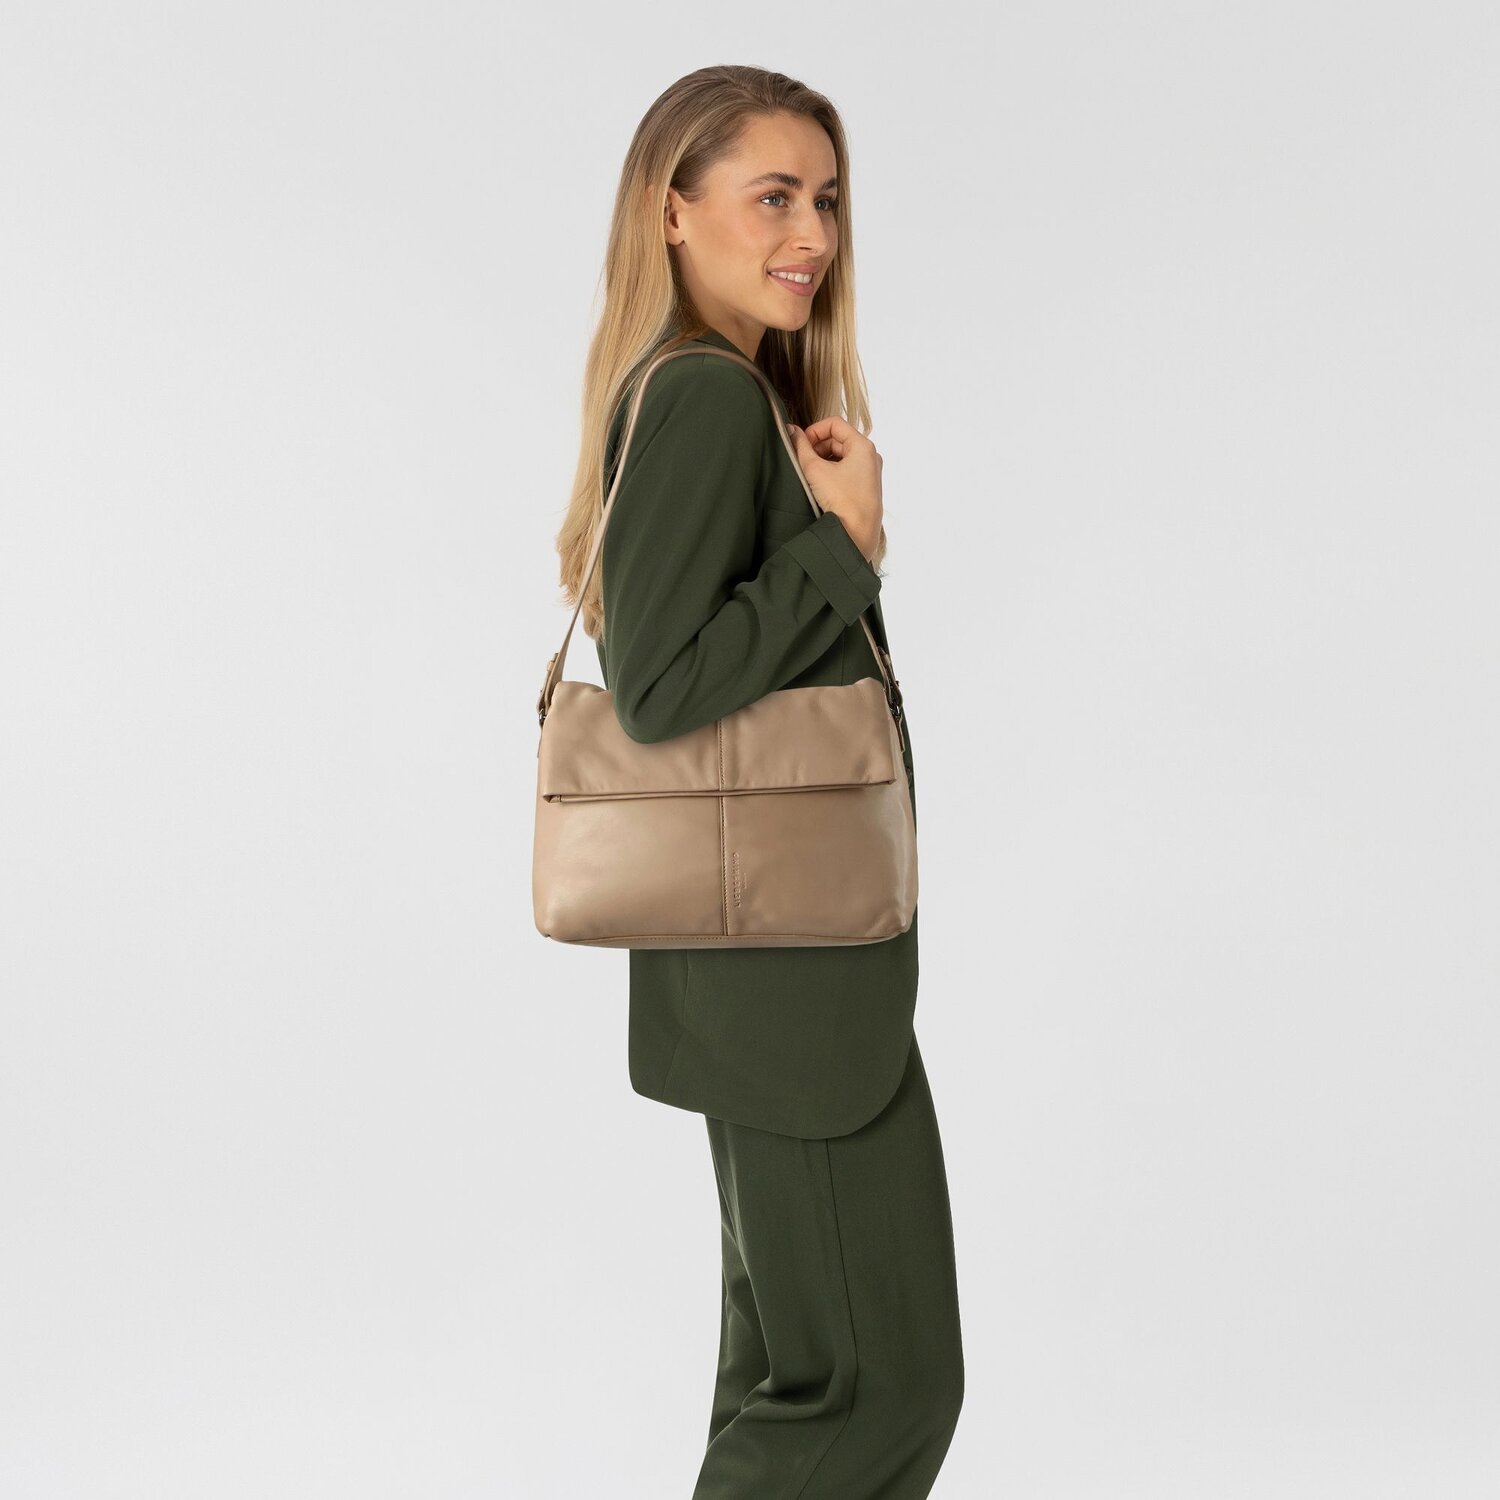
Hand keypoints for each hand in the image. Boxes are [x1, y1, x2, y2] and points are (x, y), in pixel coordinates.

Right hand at [788, 418, 883, 559]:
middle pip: (838, 439)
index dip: (814, 430)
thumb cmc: (842, 501)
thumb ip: (800, 447)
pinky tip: (819, 484)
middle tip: (801, 459)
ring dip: (822, 459)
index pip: (834, 423)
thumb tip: (791, 431)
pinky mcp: (865, 487)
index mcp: (863, 446)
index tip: (801, 443)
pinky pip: (845, 470)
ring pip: (841, 455)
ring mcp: (869, 472)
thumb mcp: (815, 469)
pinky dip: (831, 471)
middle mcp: (870, 456)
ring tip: (809, 473)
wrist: (856, 533)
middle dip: (817, 446)